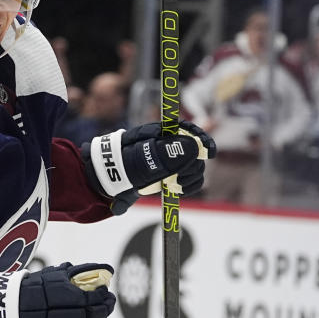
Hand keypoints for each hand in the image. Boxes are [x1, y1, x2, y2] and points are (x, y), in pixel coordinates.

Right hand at [0, 263, 114, 317]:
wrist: (5, 311)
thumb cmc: (31, 290)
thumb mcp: (54, 276)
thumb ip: (80, 273)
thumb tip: (105, 270)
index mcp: (72, 299)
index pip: (99, 300)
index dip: (105, 298)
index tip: (106, 296)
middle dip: (101, 313)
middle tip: (101, 308)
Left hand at [84, 120, 215, 213]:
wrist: (110, 175)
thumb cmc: (121, 160)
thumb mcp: (140, 156)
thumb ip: (163, 152)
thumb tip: (190, 147)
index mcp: (160, 133)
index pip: (186, 129)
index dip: (200, 137)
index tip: (208, 150)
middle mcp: (169, 144)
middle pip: (195, 150)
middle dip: (192, 164)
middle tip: (178, 178)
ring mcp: (172, 159)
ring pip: (195, 165)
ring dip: (190, 176)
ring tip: (174, 185)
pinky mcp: (173, 172)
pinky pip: (192, 177)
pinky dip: (189, 184)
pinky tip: (178, 189)